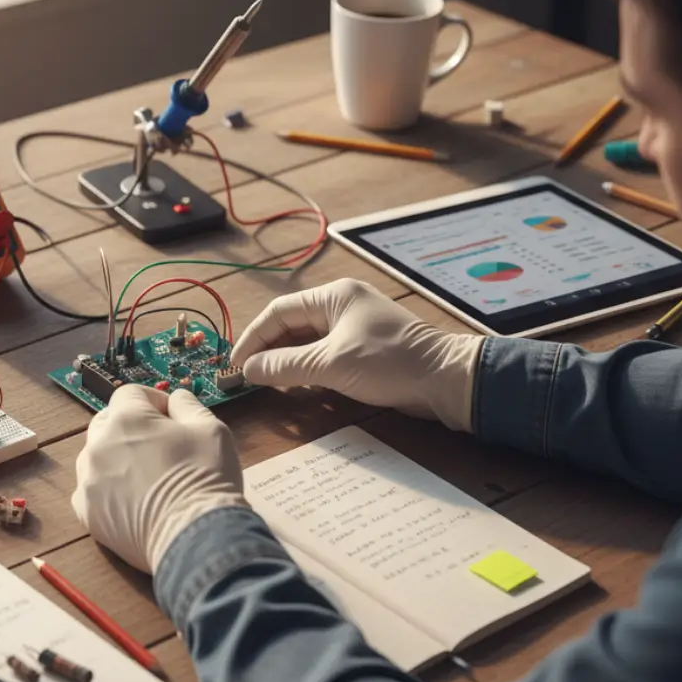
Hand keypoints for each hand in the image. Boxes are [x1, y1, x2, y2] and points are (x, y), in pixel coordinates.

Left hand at [71, 385, 247, 573]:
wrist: (195, 538)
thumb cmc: (205, 479)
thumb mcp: (211, 429)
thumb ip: (188, 405)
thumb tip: (176, 399)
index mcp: (127, 418)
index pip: (130, 393)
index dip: (153, 400)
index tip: (170, 417)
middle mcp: (99, 445)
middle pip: (107, 422)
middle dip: (130, 426)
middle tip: (158, 445)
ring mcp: (89, 480)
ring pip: (95, 457)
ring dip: (115, 458)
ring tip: (145, 475)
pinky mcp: (87, 512)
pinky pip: (91, 490)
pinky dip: (107, 490)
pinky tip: (132, 500)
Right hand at [229, 279, 483, 431]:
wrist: (446, 380)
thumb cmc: (390, 362)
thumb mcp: (331, 364)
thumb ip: (285, 366)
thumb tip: (248, 370)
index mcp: (333, 295)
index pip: (278, 312)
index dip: (253, 338)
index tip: (236, 364)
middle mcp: (342, 305)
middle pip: (291, 326)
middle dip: (268, 350)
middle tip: (247, 377)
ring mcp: (354, 327)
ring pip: (307, 341)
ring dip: (286, 361)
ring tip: (267, 383)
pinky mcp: (364, 349)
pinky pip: (324, 354)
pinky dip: (307, 368)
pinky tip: (297, 385)